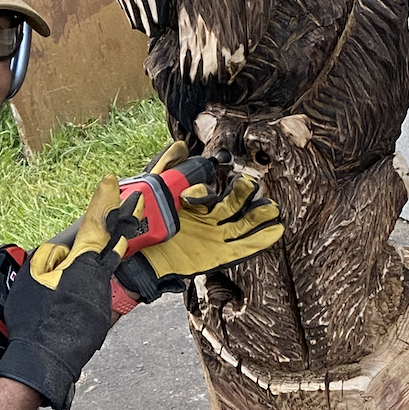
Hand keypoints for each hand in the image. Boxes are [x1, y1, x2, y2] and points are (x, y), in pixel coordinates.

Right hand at [0, 177, 131, 409]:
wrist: (44, 358)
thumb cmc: (33, 319)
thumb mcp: (31, 277)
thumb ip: (50, 256)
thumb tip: (64, 251)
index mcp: (83, 261)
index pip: (96, 224)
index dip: (103, 201)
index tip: (111, 183)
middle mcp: (100, 277)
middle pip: (110, 245)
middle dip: (120, 223)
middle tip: (131, 204)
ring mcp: (104, 297)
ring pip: (102, 270)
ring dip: (96, 261)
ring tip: (84, 260)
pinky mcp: (103, 316)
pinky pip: (98, 293)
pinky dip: (89, 287)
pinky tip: (73, 292)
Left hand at [116, 172, 283, 301]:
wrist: (133, 263)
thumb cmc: (138, 229)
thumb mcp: (147, 194)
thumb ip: (163, 170)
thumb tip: (180, 147)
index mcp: (191, 204)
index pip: (208, 191)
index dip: (208, 187)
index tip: (203, 184)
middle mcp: (206, 219)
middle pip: (233, 204)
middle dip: (244, 194)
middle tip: (249, 184)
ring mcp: (213, 238)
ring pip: (242, 223)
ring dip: (257, 215)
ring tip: (270, 207)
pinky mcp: (218, 256)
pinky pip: (242, 247)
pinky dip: (259, 239)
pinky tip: (275, 230)